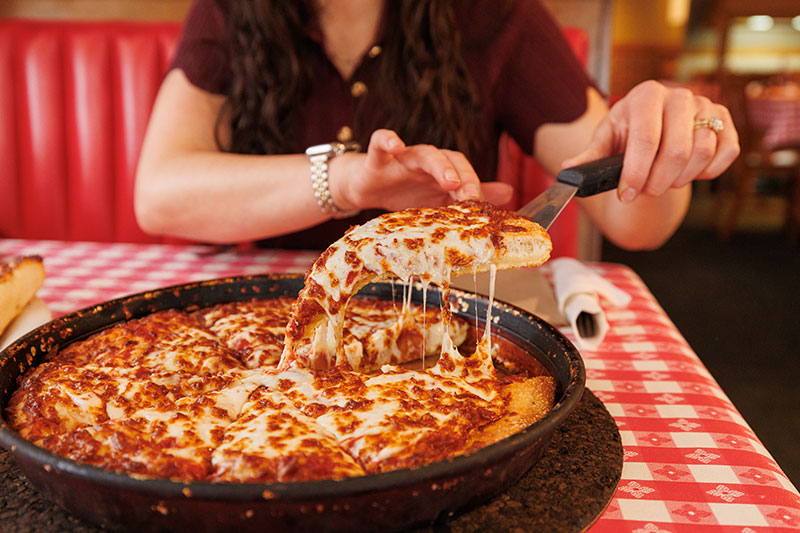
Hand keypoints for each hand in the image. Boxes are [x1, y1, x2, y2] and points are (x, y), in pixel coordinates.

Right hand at [333, 129, 511, 211]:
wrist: (366, 188)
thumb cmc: (405, 192)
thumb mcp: (438, 199)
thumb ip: (470, 195)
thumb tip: (509, 192)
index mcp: (441, 170)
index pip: (464, 172)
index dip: (474, 186)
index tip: (481, 206)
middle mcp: (426, 160)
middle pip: (449, 159)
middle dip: (463, 177)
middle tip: (471, 196)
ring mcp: (402, 157)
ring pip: (424, 152)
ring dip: (439, 164)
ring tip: (450, 180)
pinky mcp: (376, 158)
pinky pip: (380, 142)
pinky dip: (388, 140)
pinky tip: (395, 144)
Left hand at [563, 81, 739, 202]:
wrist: (654, 130)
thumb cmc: (625, 135)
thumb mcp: (605, 142)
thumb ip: (589, 157)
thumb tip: (568, 171)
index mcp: (645, 96)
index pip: (646, 139)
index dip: (637, 173)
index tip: (627, 195)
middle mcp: (678, 96)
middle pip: (677, 151)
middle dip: (658, 182)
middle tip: (646, 191)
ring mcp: (705, 106)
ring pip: (702, 153)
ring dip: (681, 179)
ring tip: (663, 181)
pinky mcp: (725, 120)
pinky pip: (727, 152)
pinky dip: (708, 171)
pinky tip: (689, 172)